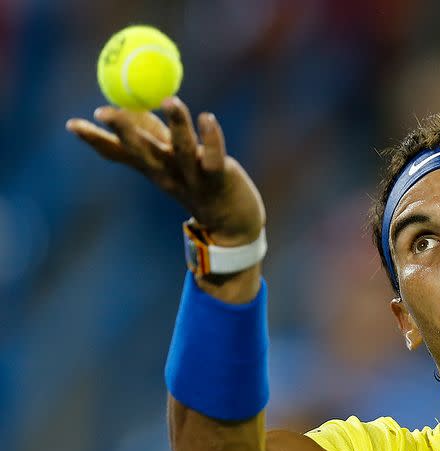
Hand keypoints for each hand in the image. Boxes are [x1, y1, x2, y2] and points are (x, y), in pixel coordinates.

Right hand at [66, 97, 264, 245]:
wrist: (233, 225)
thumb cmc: (198, 185)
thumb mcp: (168, 162)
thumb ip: (149, 136)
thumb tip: (128, 106)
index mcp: (153, 168)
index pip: (119, 153)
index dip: (96, 140)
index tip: (72, 124)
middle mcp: (168, 172)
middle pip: (142, 151)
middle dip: (123, 131)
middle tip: (104, 111)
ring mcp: (193, 176)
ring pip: (182, 148)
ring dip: (177, 123)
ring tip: (171, 100)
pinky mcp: (221, 177)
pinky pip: (215, 157)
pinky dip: (212, 137)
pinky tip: (207, 118)